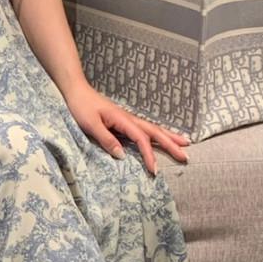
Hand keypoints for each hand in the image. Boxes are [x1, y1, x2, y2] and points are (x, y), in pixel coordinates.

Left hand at [64, 84, 189, 174]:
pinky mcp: (124, 121)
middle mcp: (129, 118)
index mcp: (123, 120)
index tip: (154, 170)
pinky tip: (162, 138)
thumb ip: (106, 139)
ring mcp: (128, 119)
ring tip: (185, 143)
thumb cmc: (81, 106)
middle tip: (186, 156)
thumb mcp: (90, 124)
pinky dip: (157, 134)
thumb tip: (122, 156)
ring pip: (153, 128)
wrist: (76, 90)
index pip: (141, 140)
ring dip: (169, 136)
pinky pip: (145, 129)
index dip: (149, 155)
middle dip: (171, 144)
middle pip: (155, 132)